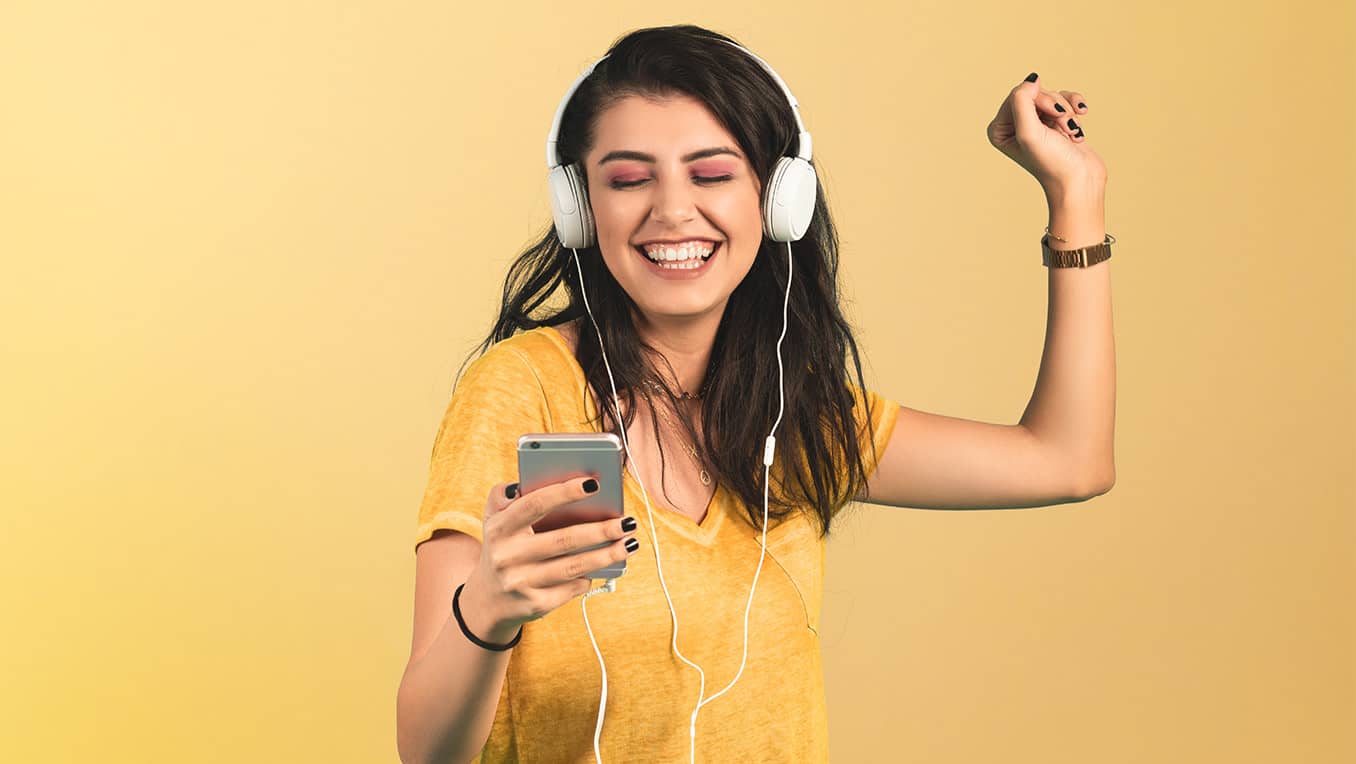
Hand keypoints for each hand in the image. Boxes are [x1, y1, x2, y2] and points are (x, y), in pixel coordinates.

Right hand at [458, 477, 638, 639]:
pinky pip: (572, 588)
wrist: (489, 601)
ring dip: (607, 555)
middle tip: (627, 522)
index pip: (536, 504)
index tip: (594, 483)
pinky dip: (590, 577)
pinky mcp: (535, 605)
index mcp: (500, 528)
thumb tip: (526, 481)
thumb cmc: (502, 548)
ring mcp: (521, 583)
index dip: (565, 492)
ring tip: (629, 543)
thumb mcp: (493, 519)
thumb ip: (503, 495)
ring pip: (573, 567)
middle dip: (601, 530)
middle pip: (563, 540)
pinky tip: (606, 567)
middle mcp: (508, 556)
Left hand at [987, 73, 1106, 194]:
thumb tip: (1031, 79)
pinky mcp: (1055, 123)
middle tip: (1064, 126)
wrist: (1079, 181)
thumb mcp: (1029, 131)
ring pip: (1052, 96)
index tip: (1052, 118)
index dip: (1039, 100)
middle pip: (1035, 94)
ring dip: (1066, 111)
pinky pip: (1065, 100)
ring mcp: (1035, 124)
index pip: (1018, 94)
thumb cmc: (1052, 163)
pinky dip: (1075, 107)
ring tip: (1071, 132)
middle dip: (1055, 107)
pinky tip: (1081, 120)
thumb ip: (1022, 101)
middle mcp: (1013, 126)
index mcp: (999, 129)